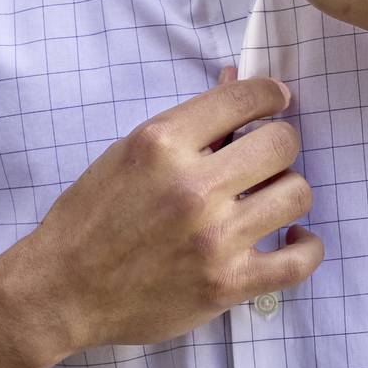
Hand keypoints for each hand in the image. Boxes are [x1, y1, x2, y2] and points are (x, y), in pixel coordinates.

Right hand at [17, 64, 324, 358]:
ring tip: (266, 201)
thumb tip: (234, 78)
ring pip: (297, 194)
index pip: (247, 97)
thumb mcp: (129, 153)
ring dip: (286, 193)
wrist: (62, 289)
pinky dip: (305, 247)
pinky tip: (291, 238)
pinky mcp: (227, 284)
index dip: (271, 95)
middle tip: (263, 161)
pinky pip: (299, 261)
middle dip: (278, 146)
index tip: (274, 103)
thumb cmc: (91, 217)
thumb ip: (188, 122)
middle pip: (283, 143)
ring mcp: (214, 238)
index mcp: (163, 143)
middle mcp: (192, 186)